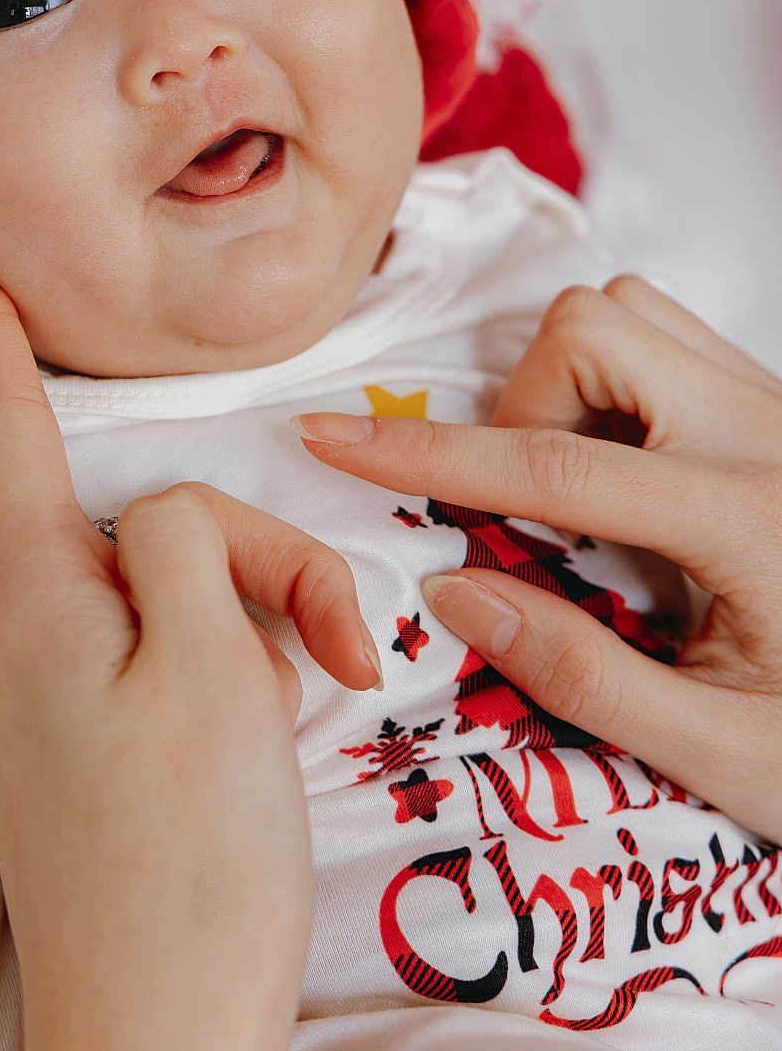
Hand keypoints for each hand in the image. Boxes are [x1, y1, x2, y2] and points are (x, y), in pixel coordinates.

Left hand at [0, 236, 381, 1050]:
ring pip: (172, 597)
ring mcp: (47, 701)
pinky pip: (163, 664)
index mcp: (37, 597)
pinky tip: (263, 746)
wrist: (157, 1038)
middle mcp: (22, 636)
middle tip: (344, 653)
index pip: (9, 429)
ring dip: (256, 630)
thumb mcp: (209, 660)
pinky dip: (229, 677)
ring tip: (305, 715)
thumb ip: (185, 539)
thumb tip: (162, 517)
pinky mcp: (81, 753)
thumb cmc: (187, 854)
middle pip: (150, 527)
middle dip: (257, 561)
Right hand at [292, 274, 781, 843]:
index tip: (330, 437)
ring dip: (574, 383)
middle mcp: (767, 432)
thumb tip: (450, 591)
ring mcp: (780, 408)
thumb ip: (579, 672)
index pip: (549, 464)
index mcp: (745, 519)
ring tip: (585, 491)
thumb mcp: (720, 756)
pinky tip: (632, 475)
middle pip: (598, 324)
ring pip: (636, 311)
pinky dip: (619, 383)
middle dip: (528, 401)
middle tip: (537, 512)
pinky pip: (674, 338)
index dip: (423, 454)